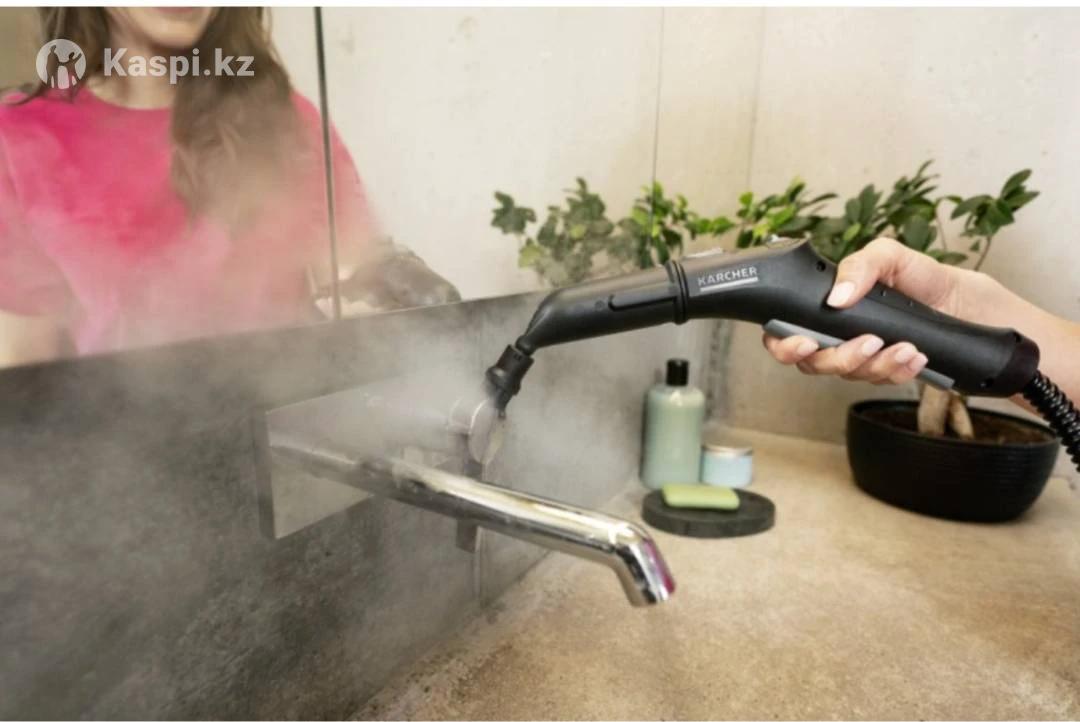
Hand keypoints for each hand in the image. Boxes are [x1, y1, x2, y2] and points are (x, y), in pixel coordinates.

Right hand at [763, 237, 977, 384]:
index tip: (806, 341)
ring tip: (904, 346)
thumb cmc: (934, 281)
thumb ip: (861, 265)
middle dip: (836, 359)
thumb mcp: (895, 257)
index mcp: (830, 305)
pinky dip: (897, 370)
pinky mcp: (886, 373)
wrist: (980, 312)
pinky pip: (879, 381)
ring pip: (848, 375)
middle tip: (866, 344)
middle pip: (811, 362)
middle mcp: (839, 334)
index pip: (787, 329)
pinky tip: (915, 355)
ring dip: (875, 363)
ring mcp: (862, 356)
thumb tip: (836, 296)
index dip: (784, 342)